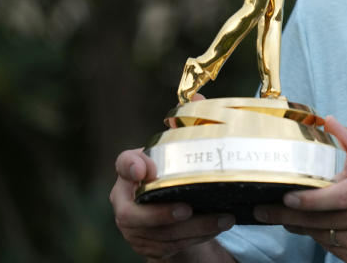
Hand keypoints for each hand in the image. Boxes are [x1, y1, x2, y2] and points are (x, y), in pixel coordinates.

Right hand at [109, 94, 235, 259]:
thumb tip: (199, 98)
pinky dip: (198, 238)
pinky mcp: (150, 248)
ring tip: (223, 218)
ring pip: (159, 235)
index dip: (131, 166)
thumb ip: (186, 126)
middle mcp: (126, 203)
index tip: (145, 167)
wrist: (172, 215)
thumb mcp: (177, 152)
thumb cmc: (173, 176)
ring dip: (193, 229)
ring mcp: (135, 230)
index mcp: (131, 174)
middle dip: (162, 214)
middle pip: (135, 214)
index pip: (123, 164)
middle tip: (188, 209)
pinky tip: (220, 226)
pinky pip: (172, 247)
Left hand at [254, 117, 346, 262]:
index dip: (308, 198)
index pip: (336, 197)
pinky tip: (312, 226)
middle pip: (318, 221)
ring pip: (320, 236)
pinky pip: (331, 249)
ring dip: (299, 226)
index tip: (287, 195)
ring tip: (281, 214)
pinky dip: (319, 237)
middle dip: (286, 216)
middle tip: (262, 209)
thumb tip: (331, 123)